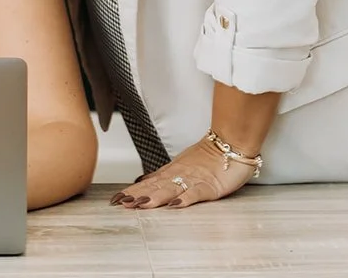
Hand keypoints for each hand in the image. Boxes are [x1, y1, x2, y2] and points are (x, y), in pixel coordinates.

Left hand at [109, 139, 251, 209]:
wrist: (232, 142)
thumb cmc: (210, 156)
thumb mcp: (181, 165)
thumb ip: (163, 176)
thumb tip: (142, 182)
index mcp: (172, 172)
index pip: (147, 183)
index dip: (132, 191)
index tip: (116, 200)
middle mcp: (179, 176)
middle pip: (155, 187)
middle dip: (137, 196)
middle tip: (121, 203)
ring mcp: (194, 180)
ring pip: (171, 189)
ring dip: (155, 197)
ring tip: (140, 205)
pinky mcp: (210, 185)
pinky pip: (196, 192)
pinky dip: (186, 199)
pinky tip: (175, 206)